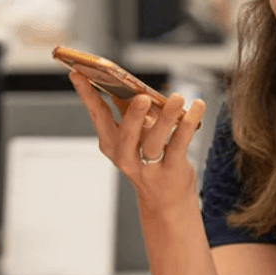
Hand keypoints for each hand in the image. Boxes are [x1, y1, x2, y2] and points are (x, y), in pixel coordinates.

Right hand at [68, 72, 205, 213]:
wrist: (166, 201)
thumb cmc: (149, 161)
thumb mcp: (135, 138)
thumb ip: (131, 113)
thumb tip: (132, 84)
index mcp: (111, 144)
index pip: (97, 115)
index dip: (87, 94)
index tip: (78, 72)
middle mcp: (125, 156)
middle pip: (126, 135)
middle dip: (133, 116)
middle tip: (142, 97)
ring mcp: (148, 167)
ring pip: (155, 141)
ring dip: (166, 118)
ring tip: (177, 98)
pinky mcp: (171, 170)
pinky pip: (179, 144)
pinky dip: (189, 124)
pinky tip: (197, 106)